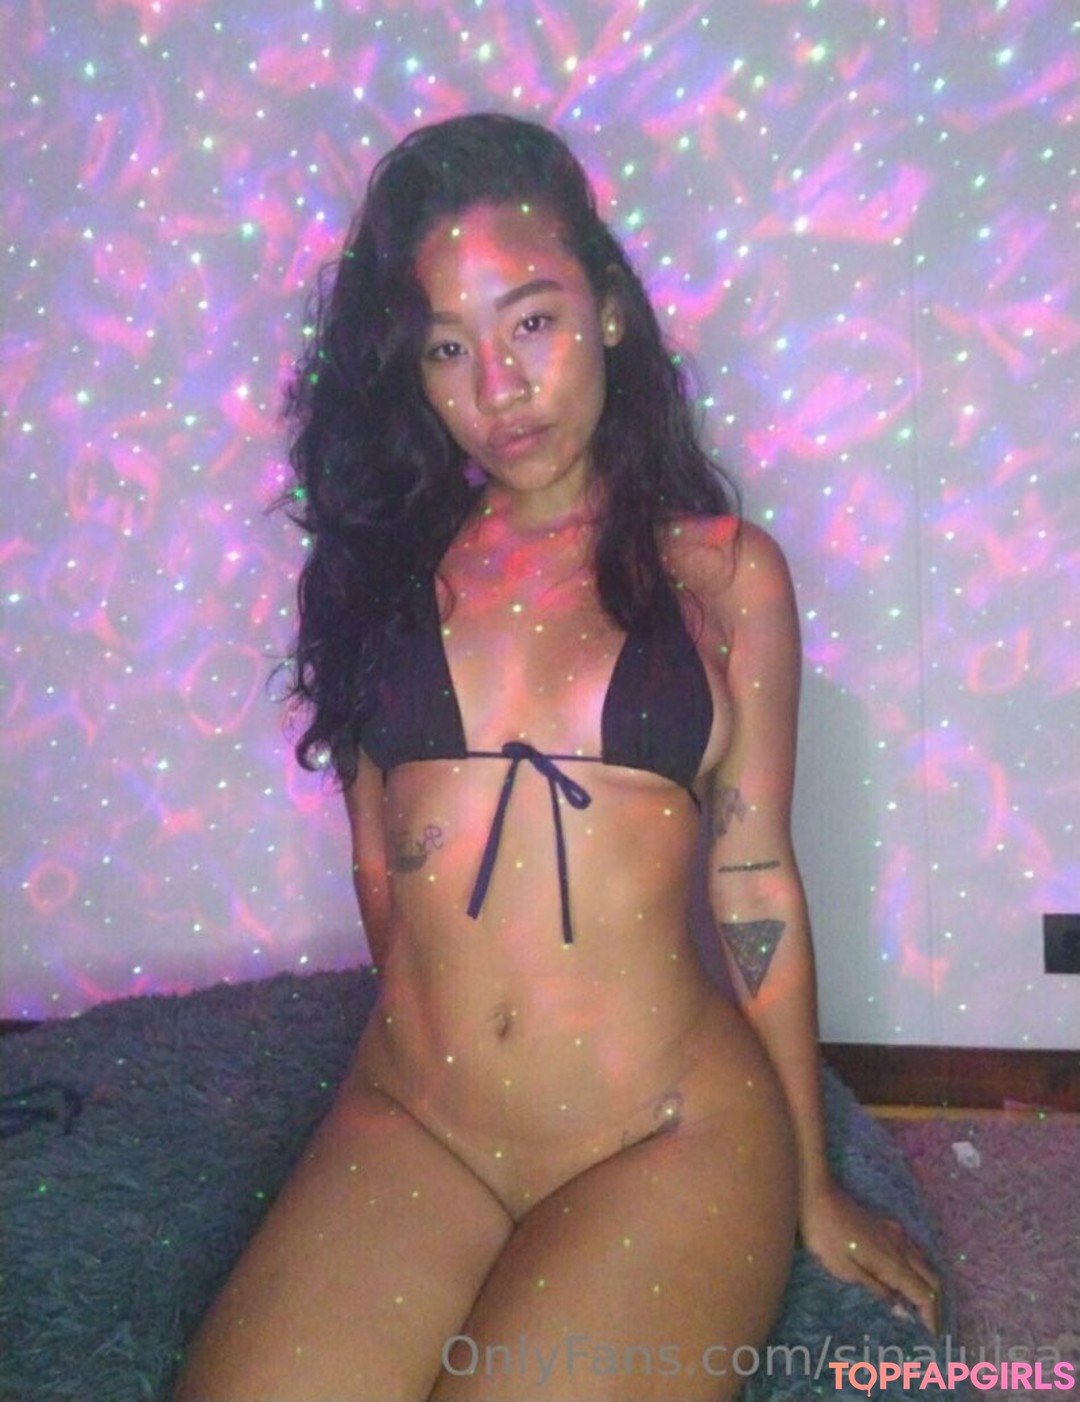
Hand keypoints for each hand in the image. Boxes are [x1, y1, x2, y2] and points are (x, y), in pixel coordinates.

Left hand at [798, 1180, 940, 1333]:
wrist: (817, 1196)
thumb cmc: (826, 1236)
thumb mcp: (845, 1270)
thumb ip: (876, 1290)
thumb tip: (902, 1311)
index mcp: (893, 1263)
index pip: (924, 1295)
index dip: (932, 1318)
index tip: (933, 1338)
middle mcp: (901, 1248)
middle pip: (932, 1280)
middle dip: (936, 1305)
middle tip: (930, 1327)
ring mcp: (896, 1234)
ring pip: (924, 1264)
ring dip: (928, 1286)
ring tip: (921, 1308)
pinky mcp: (887, 1226)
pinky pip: (913, 1252)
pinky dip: (918, 1270)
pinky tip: (907, 1276)